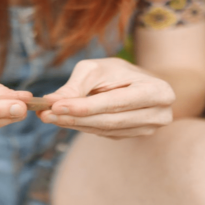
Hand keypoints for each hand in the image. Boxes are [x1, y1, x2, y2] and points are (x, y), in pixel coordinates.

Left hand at [38, 58, 173, 138]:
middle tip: (45, 114)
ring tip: (48, 116)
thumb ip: (76, 85)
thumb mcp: (96, 69)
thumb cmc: (116, 71)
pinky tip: (63, 120)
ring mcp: (147, 129)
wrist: (135, 82)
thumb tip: (51, 101)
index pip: (115, 102)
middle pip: (109, 120)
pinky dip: (80, 127)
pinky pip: (103, 134)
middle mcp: (158, 114)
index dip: (84, 106)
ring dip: (73, 124)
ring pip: (103, 130)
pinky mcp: (132, 136)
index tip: (55, 105)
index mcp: (157, 91)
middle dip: (73, 117)